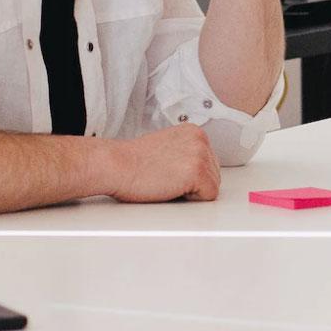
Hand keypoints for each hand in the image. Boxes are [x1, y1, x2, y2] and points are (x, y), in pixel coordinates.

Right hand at [104, 123, 220, 202]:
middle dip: (194, 183)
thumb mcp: (167, 146)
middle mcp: (200, 139)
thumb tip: (196, 169)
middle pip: (214, 175)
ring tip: (166, 181)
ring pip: (213, 187)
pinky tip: (170, 187)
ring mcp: (199, 154)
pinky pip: (209, 196)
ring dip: (191, 191)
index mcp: (193, 131)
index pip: (210, 163)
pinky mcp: (197, 172)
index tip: (170, 171)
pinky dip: (190, 199)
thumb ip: (186, 152)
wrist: (115, 165)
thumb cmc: (133, 162)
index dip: (190, 175)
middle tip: (166, 177)